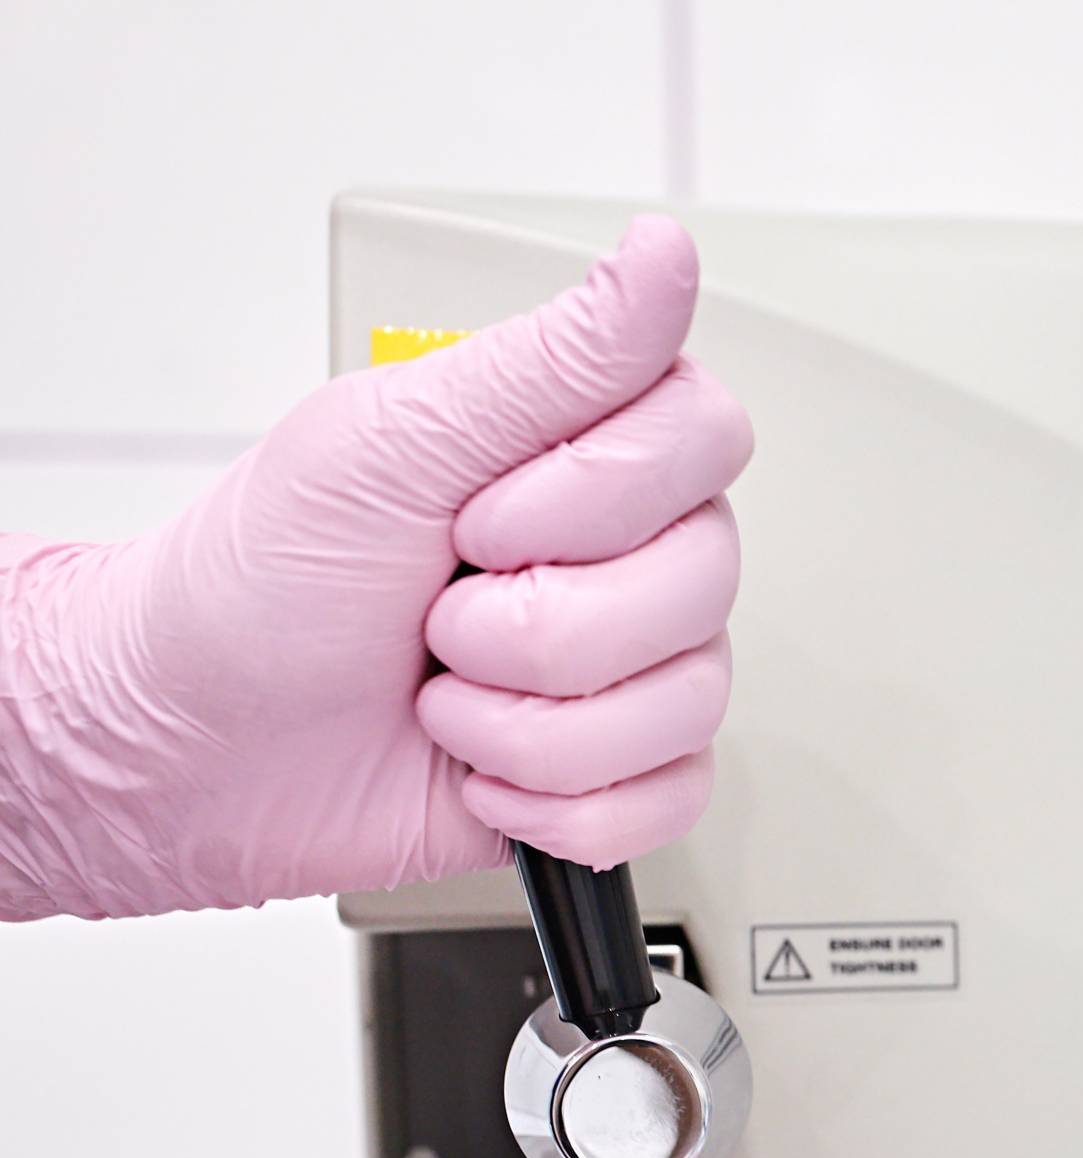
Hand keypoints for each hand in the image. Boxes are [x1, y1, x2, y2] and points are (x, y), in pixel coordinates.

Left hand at [0, 215, 751, 920]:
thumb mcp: (392, 435)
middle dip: (541, 625)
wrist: (197, 742)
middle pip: (705, 584)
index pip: (709, 437)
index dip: (601, 494)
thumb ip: (555, 354)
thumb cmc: (266, 582)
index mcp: (587, 447)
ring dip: (529, 722)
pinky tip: (485, 766)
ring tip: (445, 692)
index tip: (479, 512)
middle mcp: (631, 551)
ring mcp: (633, 665)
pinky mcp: (621, 771)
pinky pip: (670, 800)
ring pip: (688, 702)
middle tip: (442, 610)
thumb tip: (664, 255)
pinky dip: (555, 800)